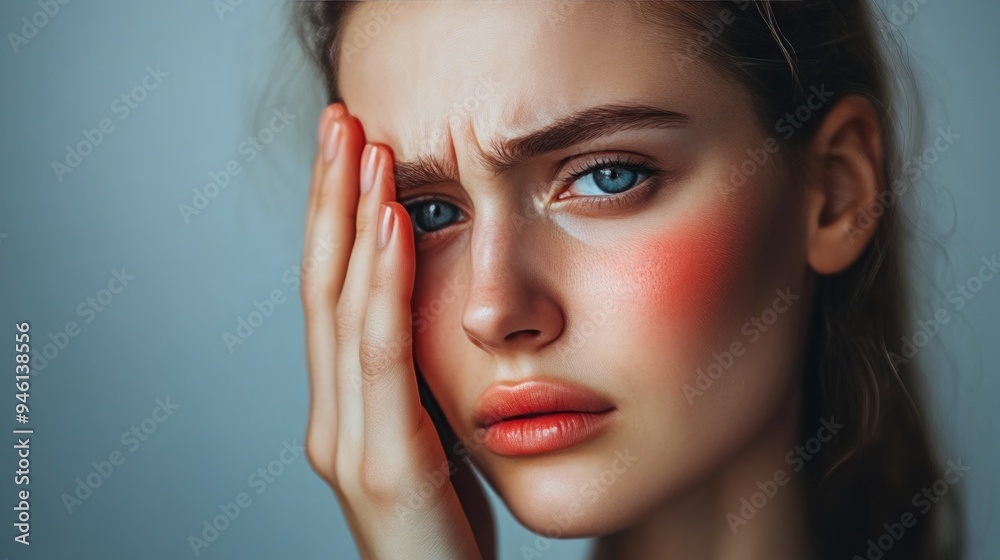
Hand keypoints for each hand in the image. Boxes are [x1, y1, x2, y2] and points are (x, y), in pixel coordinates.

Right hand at [300, 103, 494, 559]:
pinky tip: (391, 225)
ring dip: (352, 220)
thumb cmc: (447, 533)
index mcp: (344, 409)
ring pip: (341, 308)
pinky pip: (380, 356)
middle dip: (331, 198)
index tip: (353, 150)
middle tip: (341, 120)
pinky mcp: (381, 465)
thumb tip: (440, 316)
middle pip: (322, 285)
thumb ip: (420, 385)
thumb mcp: (434, 441)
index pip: (332, 294)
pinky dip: (382, 284)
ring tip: (365, 149)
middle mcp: (331, 418)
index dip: (336, 218)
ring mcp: (348, 441)